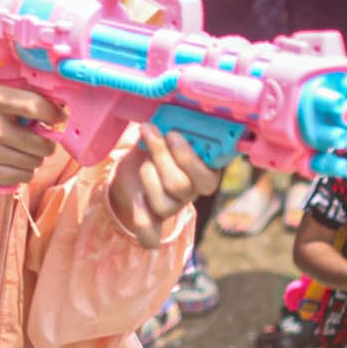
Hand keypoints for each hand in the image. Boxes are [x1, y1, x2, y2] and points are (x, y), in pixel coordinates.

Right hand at [0, 83, 63, 187]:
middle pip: (39, 143)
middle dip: (46, 142)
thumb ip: (17, 98)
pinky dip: (24, 171)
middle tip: (41, 138)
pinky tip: (15, 162)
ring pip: (33, 163)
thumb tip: (54, 111)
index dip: (54, 114)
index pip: (36, 107)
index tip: (58, 117)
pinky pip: (22, 177)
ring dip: (35, 158)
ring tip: (25, 150)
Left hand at [108, 126, 219, 247]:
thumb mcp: (169, 124)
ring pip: (165, 206)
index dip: (189, 159)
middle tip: (150, 132)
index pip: (209, 179)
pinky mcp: (152, 217)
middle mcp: (192, 192)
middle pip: (182, 188)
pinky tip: (138, 199)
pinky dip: (142, 221)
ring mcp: (173, 206)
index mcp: (206, 171)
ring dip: (148, 176)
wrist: (137, 156)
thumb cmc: (160, 135)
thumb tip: (175, 110)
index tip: (173, 133)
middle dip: (162, 158)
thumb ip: (177, 120)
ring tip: (142, 157)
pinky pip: (151, 237)